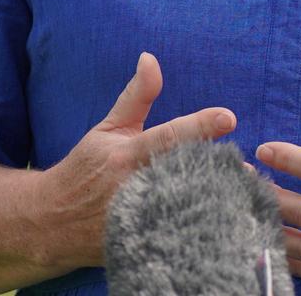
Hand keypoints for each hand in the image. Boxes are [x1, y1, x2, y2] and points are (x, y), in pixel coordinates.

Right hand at [36, 52, 235, 269]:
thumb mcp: (109, 127)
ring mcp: (137, 220)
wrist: (53, 222)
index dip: (199, 126)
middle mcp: (133, 188)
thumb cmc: (87, 167)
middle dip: (216, 170)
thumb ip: (137, 96)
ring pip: (183, 209)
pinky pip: (175, 235)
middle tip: (247, 167)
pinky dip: (199, 227)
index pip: (168, 137)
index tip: (228, 117)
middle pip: (184, 175)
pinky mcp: (139, 244)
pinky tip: (223, 221)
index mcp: (126, 156)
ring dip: (214, 200)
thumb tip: (150, 57)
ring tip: (244, 192)